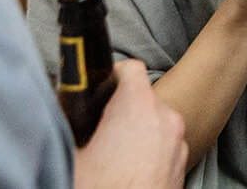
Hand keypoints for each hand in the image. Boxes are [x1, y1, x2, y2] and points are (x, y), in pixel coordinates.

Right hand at [73, 60, 186, 187]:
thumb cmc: (100, 187)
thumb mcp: (70, 155)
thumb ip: (70, 126)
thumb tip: (64, 116)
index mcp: (138, 108)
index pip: (129, 69)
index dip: (108, 77)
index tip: (93, 92)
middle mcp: (165, 119)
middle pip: (140, 99)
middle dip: (118, 111)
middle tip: (94, 133)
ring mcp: (178, 143)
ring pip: (153, 124)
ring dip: (134, 133)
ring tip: (108, 158)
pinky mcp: (182, 165)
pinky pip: (162, 146)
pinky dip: (147, 152)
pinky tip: (124, 173)